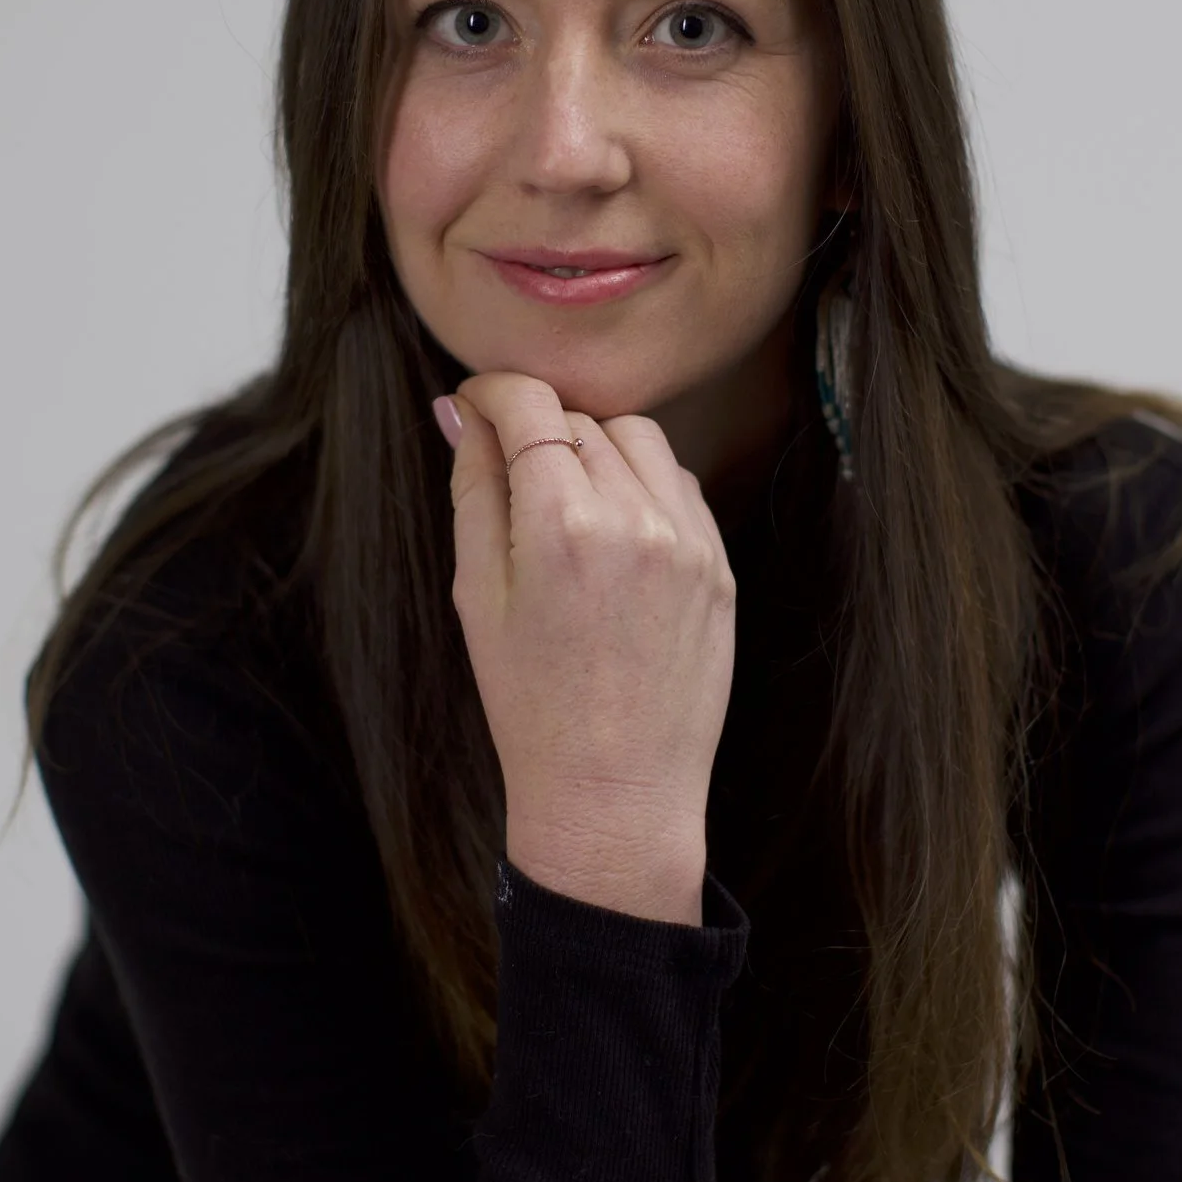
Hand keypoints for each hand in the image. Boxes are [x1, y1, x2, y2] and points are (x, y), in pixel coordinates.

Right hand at [436, 373, 736, 924]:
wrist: (615, 791)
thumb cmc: (531, 705)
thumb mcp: (477, 595)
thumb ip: (474, 489)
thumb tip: (461, 413)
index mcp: (562, 527)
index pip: (530, 405)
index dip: (494, 390)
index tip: (475, 403)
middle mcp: (634, 521)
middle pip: (581, 419)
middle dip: (539, 430)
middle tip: (508, 470)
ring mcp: (687, 542)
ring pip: (638, 439)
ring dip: (596, 449)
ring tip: (564, 503)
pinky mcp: (719, 565)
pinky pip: (678, 485)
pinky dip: (642, 487)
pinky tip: (612, 534)